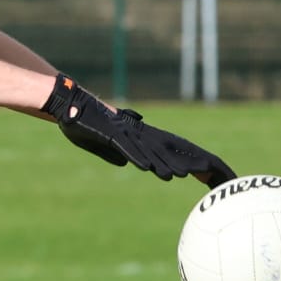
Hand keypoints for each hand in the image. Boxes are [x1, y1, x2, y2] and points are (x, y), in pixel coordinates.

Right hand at [41, 75, 235, 186]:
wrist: (67, 105)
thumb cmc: (84, 124)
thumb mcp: (103, 145)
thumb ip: (117, 154)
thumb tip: (129, 164)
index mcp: (142, 138)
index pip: (173, 151)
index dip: (192, 162)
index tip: (210, 174)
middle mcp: (140, 134)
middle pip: (172, 149)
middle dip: (193, 162)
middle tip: (214, 174)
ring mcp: (126, 134)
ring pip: (152, 151)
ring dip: (168, 163)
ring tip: (185, 175)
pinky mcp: (111, 135)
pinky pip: (127, 148)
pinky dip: (139, 158)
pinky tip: (149, 168)